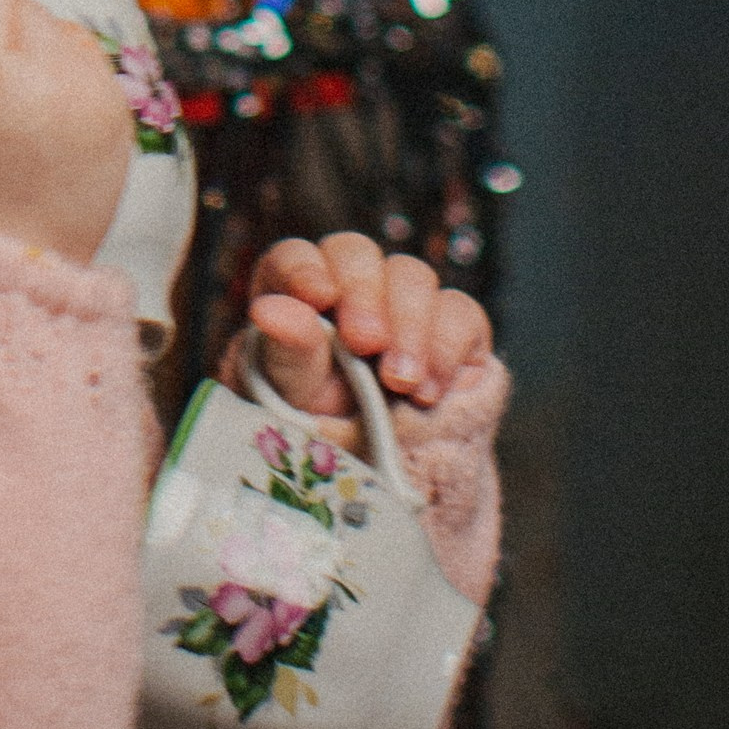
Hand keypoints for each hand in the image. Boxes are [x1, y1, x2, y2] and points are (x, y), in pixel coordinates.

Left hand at [247, 232, 491, 424]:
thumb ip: (287, 351)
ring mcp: (404, 302)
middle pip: (356, 254)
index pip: (296, 257)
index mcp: (296, 296)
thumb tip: (269, 311)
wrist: (384, 475)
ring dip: (407, 327)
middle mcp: (350, 287)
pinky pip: (459, 311)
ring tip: (400, 383)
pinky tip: (428, 392)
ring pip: (411, 276)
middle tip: (365, 343)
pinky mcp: (454, 327)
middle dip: (363, 295)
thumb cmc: (324, 427)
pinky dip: (444, 349)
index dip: (305, 268)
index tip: (317, 296)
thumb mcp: (297, 398)